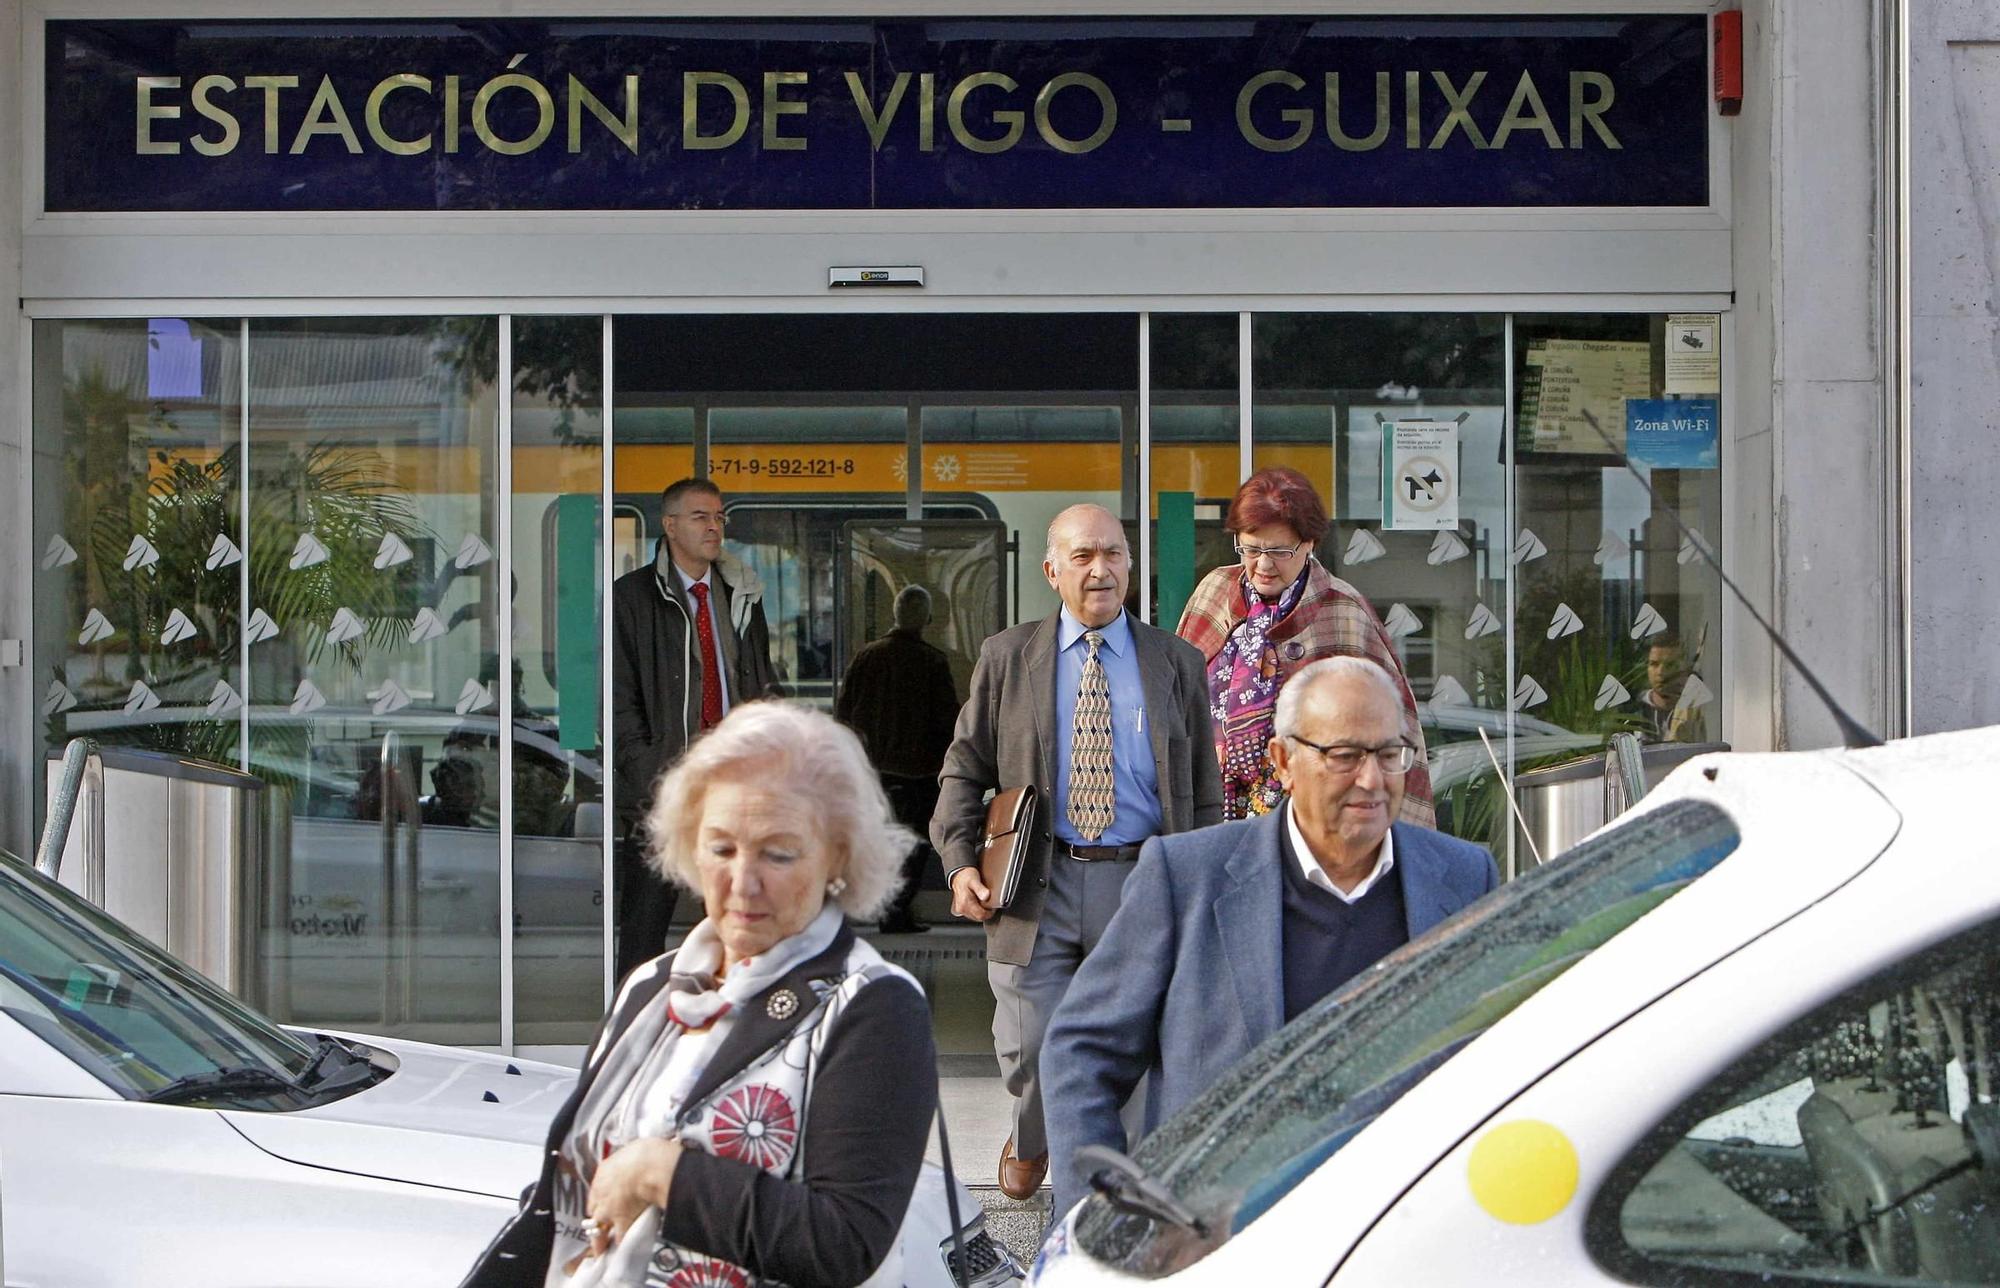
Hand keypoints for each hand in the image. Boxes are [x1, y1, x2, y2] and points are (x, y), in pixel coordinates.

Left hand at [585, 1136, 681, 1255]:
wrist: (650, 1165)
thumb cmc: (645, 1153)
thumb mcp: (632, 1150)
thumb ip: (630, 1159)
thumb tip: (636, 1157)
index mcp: (603, 1173)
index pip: (595, 1192)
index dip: (599, 1200)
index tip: (603, 1205)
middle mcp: (601, 1193)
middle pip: (593, 1212)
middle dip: (596, 1220)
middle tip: (599, 1228)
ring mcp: (610, 1210)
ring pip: (598, 1230)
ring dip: (600, 1239)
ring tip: (601, 1248)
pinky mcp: (622, 1221)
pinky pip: (619, 1237)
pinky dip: (620, 1243)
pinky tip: (621, 1248)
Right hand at [950, 867, 993, 921]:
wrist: (958, 874)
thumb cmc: (966, 876)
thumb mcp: (975, 880)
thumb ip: (980, 889)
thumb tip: (986, 896)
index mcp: (965, 902)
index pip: (981, 915)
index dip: (989, 913)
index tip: (993, 907)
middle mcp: (961, 908)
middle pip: (978, 917)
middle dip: (985, 912)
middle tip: (989, 903)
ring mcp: (960, 909)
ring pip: (974, 917)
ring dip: (980, 912)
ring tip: (982, 902)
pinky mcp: (959, 909)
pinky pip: (970, 914)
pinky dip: (975, 911)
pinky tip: (977, 903)